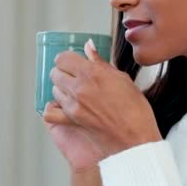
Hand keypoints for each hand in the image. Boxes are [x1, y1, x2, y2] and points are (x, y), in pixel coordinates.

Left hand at [43, 39, 161, 169]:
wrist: (136, 139)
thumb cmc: (135, 110)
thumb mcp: (122, 79)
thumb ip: (101, 62)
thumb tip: (89, 46)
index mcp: (92, 73)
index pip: (63, 58)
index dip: (67, 59)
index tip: (73, 62)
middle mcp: (79, 87)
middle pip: (55, 72)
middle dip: (63, 72)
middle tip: (74, 77)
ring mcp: (73, 104)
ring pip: (54, 89)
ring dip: (61, 89)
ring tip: (74, 92)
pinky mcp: (71, 120)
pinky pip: (50, 112)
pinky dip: (54, 108)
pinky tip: (64, 107)